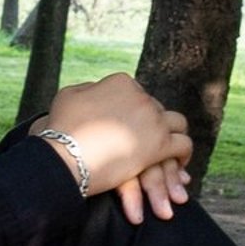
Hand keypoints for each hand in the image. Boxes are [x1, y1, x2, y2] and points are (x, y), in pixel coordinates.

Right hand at [36, 73, 193, 221]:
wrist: (65, 155)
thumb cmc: (61, 128)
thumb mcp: (69, 96)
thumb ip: (89, 90)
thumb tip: (97, 91)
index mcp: (121, 82)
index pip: (137, 95)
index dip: (135, 112)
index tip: (132, 125)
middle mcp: (141, 97)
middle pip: (157, 110)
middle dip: (154, 126)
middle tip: (150, 141)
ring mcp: (153, 120)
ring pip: (177, 123)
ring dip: (174, 135)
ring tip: (171, 150)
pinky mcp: (160, 145)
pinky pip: (183, 145)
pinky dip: (183, 154)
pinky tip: (178, 163)